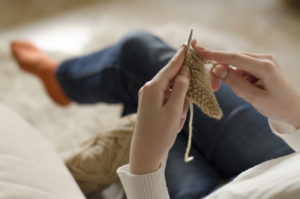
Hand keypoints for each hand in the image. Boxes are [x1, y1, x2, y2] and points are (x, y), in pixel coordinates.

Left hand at [129, 46, 189, 173]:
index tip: (188, 42)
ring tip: (175, 121)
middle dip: (183, 91)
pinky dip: (175, 108)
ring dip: (179, 103)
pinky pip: (168, 99)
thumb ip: (181, 88)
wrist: (146, 150)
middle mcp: (149, 88)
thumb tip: (185, 70)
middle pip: (172, 78)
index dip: (181, 55)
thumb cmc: (160, 132)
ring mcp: (149, 96)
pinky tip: (173, 121)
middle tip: (182, 109)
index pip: (171, 67)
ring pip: (172, 91)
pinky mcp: (151, 103)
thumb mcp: (174, 110)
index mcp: (153, 87)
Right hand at [194, 45, 299, 127]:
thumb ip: (235, 83)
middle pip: (232, 60)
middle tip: (214, 87)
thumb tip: (217, 69)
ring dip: (231, 79)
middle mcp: (263, 59)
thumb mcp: (255, 98)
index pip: (234, 57)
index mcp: (264, 66)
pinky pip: (241, 70)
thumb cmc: (278, 106)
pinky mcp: (260, 66)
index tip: (199, 51)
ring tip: (242, 93)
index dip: (215, 55)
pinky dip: (237, 80)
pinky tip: (245, 90)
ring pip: (235, 66)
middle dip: (220, 72)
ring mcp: (262, 61)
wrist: (294, 109)